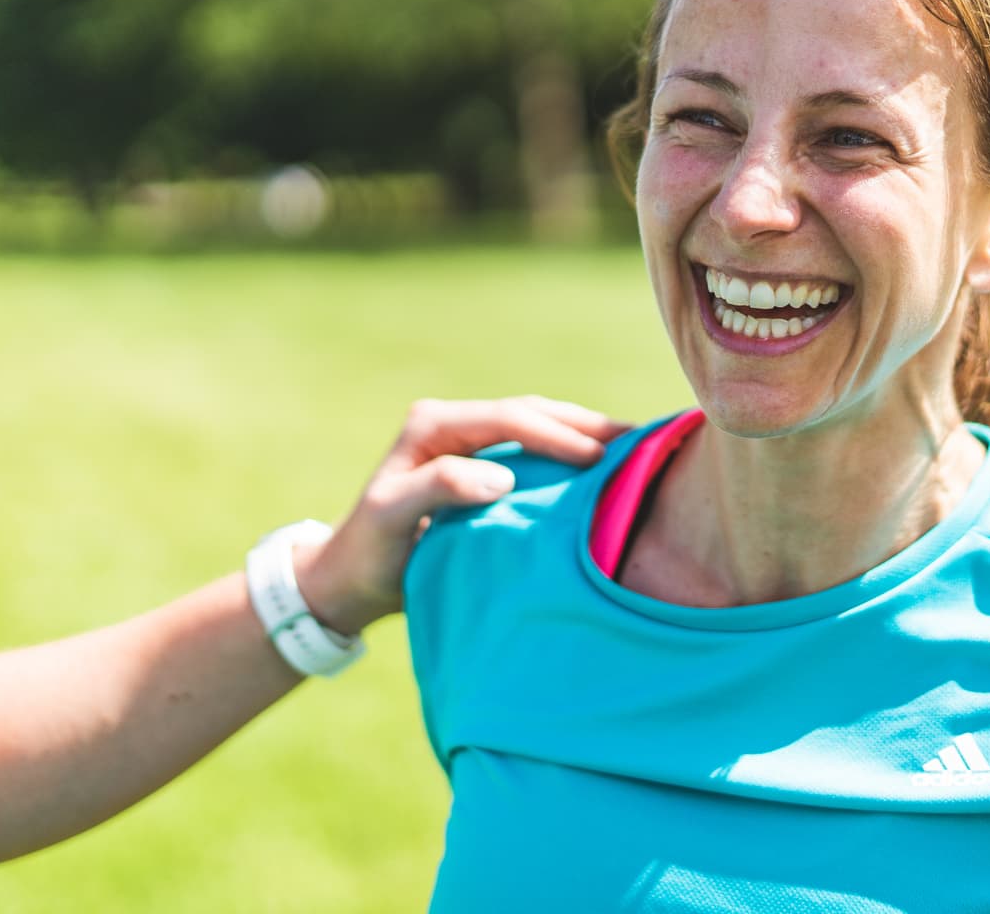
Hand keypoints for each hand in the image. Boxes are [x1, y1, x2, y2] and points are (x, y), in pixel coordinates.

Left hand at [296, 396, 628, 634]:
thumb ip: (438, 488)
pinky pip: (535, 449)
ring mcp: (470, 442)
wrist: (351, 578)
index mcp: (433, 425)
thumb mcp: (392, 517)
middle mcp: (453, 423)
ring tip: (634, 445)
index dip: (556, 434)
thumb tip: (499, 475)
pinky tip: (605, 464)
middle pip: (531, 411)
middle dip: (583, 423)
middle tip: (638, 438)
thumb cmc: (370, 551)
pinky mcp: (483, 464)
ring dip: (583, 432)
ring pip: (538, 424)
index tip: (599, 456)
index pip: (508, 417)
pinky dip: (571, 452)